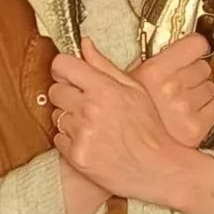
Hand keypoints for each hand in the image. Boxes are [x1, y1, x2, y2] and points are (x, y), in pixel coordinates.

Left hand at [48, 41, 213, 213]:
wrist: (158, 168)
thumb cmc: (150, 129)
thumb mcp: (135, 90)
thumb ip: (104, 66)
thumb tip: (85, 45)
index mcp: (103, 89)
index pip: (62, 65)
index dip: (64, 69)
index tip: (69, 75)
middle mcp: (89, 109)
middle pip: (55, 91)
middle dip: (67, 95)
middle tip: (85, 104)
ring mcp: (81, 134)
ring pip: (56, 116)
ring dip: (70, 119)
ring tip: (93, 126)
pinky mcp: (76, 155)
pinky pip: (59, 139)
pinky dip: (70, 140)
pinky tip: (90, 141)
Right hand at [127, 31, 213, 149]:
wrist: (132, 156)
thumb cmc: (127, 119)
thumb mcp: (124, 86)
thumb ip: (139, 64)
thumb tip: (120, 45)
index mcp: (153, 72)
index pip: (196, 44)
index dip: (197, 46)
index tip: (195, 49)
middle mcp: (171, 87)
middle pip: (203, 67)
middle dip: (194, 74)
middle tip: (180, 84)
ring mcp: (186, 108)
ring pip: (211, 87)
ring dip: (201, 93)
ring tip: (183, 102)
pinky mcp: (197, 127)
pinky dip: (209, 110)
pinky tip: (192, 114)